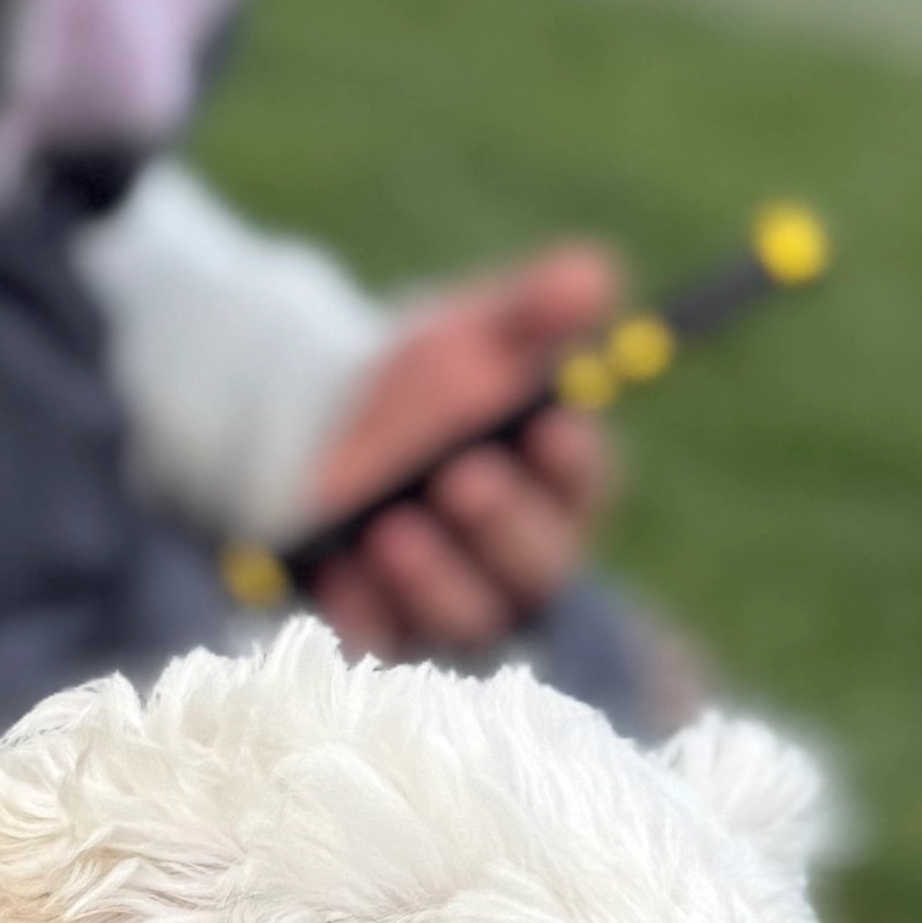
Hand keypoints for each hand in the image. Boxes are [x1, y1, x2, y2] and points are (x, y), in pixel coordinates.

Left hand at [296, 243, 625, 654]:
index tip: (550, 425)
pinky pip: (382, 645)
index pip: (587, 483)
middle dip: (503, 523)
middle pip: (537, 567)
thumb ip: (535, 310)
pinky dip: (362, 613)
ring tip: (393, 527)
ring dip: (434, 577)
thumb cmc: (431, 380)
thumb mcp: (478, 332)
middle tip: (464, 477)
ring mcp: (457, 606)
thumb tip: (592, 277)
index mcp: (564, 486)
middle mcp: (523, 560)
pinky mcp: (389, 635)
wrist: (329, 424)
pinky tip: (337, 573)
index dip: (573, 461)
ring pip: (467, 619)